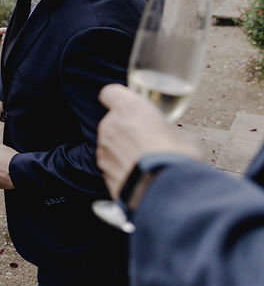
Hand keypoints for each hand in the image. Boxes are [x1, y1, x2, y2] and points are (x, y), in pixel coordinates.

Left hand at [96, 84, 201, 199]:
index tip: (129, 105)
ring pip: (110, 143)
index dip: (119, 98)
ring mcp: (104, 148)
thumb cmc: (177, 160)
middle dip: (126, 129)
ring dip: (123, 149)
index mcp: (130, 108)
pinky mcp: (103, 170)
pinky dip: (121, 167)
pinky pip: (111, 163)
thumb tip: (167, 136)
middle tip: (148, 140)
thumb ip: (165, 129)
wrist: (166, 192)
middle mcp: (111, 125)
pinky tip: (140, 174)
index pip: (111, 92)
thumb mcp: (183, 136)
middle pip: (113, 121)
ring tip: (146, 161)